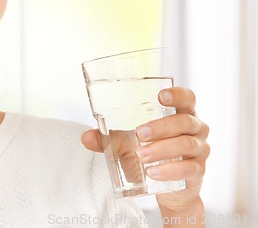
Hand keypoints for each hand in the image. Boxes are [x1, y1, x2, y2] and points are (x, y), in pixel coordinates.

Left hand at [81, 87, 209, 222]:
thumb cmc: (151, 154)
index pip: (188, 98)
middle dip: (161, 126)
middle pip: (184, 121)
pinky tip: (153, 173)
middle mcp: (196, 129)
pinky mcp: (198, 171)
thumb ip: (108, 139)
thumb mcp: (127, 145)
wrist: (169, 189)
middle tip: (139, 133)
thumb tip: (85, 137)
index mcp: (181, 114)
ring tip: (141, 155)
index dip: (178, 95)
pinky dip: (169, 170)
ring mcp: (200, 150)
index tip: (160, 96)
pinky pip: (188, 169)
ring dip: (162, 149)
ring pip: (185, 144)